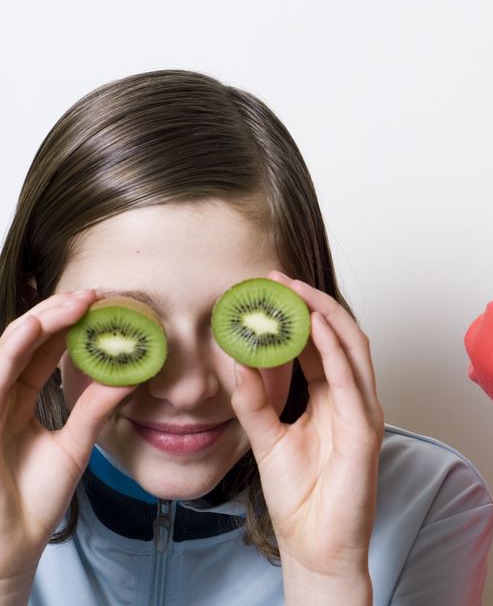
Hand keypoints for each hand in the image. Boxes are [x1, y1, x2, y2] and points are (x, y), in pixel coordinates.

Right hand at [0, 291, 132, 591]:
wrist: (9, 545)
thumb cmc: (34, 499)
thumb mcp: (75, 444)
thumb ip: (97, 408)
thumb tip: (133, 374)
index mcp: (19, 399)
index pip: (43, 351)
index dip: (70, 326)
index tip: (104, 306)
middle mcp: (0, 395)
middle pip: (26, 341)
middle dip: (57, 314)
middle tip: (93, 295)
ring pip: (8, 349)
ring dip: (39, 321)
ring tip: (73, 303)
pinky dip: (11, 350)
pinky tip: (32, 332)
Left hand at [229, 272, 382, 601]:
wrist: (315, 545)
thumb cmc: (300, 498)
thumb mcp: (266, 437)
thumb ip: (253, 399)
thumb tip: (237, 360)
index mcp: (332, 399)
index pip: (320, 345)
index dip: (298, 314)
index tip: (267, 289)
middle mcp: (352, 398)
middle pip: (340, 336)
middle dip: (312, 302)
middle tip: (278, 279)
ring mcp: (363, 411)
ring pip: (353, 348)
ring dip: (325, 314)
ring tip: (295, 291)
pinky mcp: (365, 429)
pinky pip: (351, 380)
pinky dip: (336, 349)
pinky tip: (314, 327)